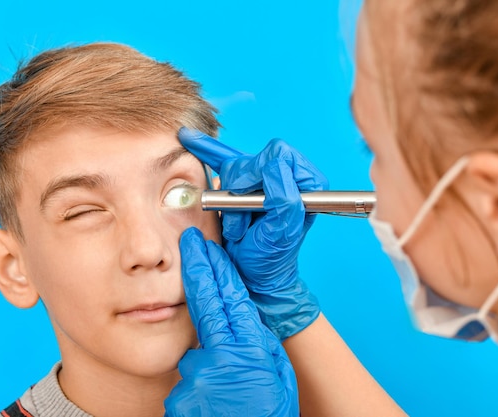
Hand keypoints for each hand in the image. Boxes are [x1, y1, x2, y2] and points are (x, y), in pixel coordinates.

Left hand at [164, 227, 297, 416]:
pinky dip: (202, 382)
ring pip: (197, 351)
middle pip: (204, 305)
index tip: (204, 246)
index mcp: (247, 349)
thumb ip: (258, 343)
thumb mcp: (277, 375)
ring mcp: (192, 380)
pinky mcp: (178, 397)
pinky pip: (190, 378)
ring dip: (209, 357)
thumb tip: (244, 319)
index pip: (226, 297)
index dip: (214, 268)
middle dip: (198, 270)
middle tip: (191, 244)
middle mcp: (215, 359)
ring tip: (229, 385)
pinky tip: (216, 399)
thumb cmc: (271, 416)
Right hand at [178, 128, 327, 339]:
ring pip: (236, 167)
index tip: (254, 199)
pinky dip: (207, 149)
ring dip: (229, 199)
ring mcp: (264, 180)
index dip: (262, 173)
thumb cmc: (270, 259)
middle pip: (255, 159)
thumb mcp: (282, 232)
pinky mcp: (244, 184)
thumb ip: (285, 197)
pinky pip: (222, 159)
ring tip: (237, 226)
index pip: (281, 155)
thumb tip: (275, 164)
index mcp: (307, 184)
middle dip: (243, 190)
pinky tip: (190, 139)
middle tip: (243, 220)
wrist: (251, 278)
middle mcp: (287, 178)